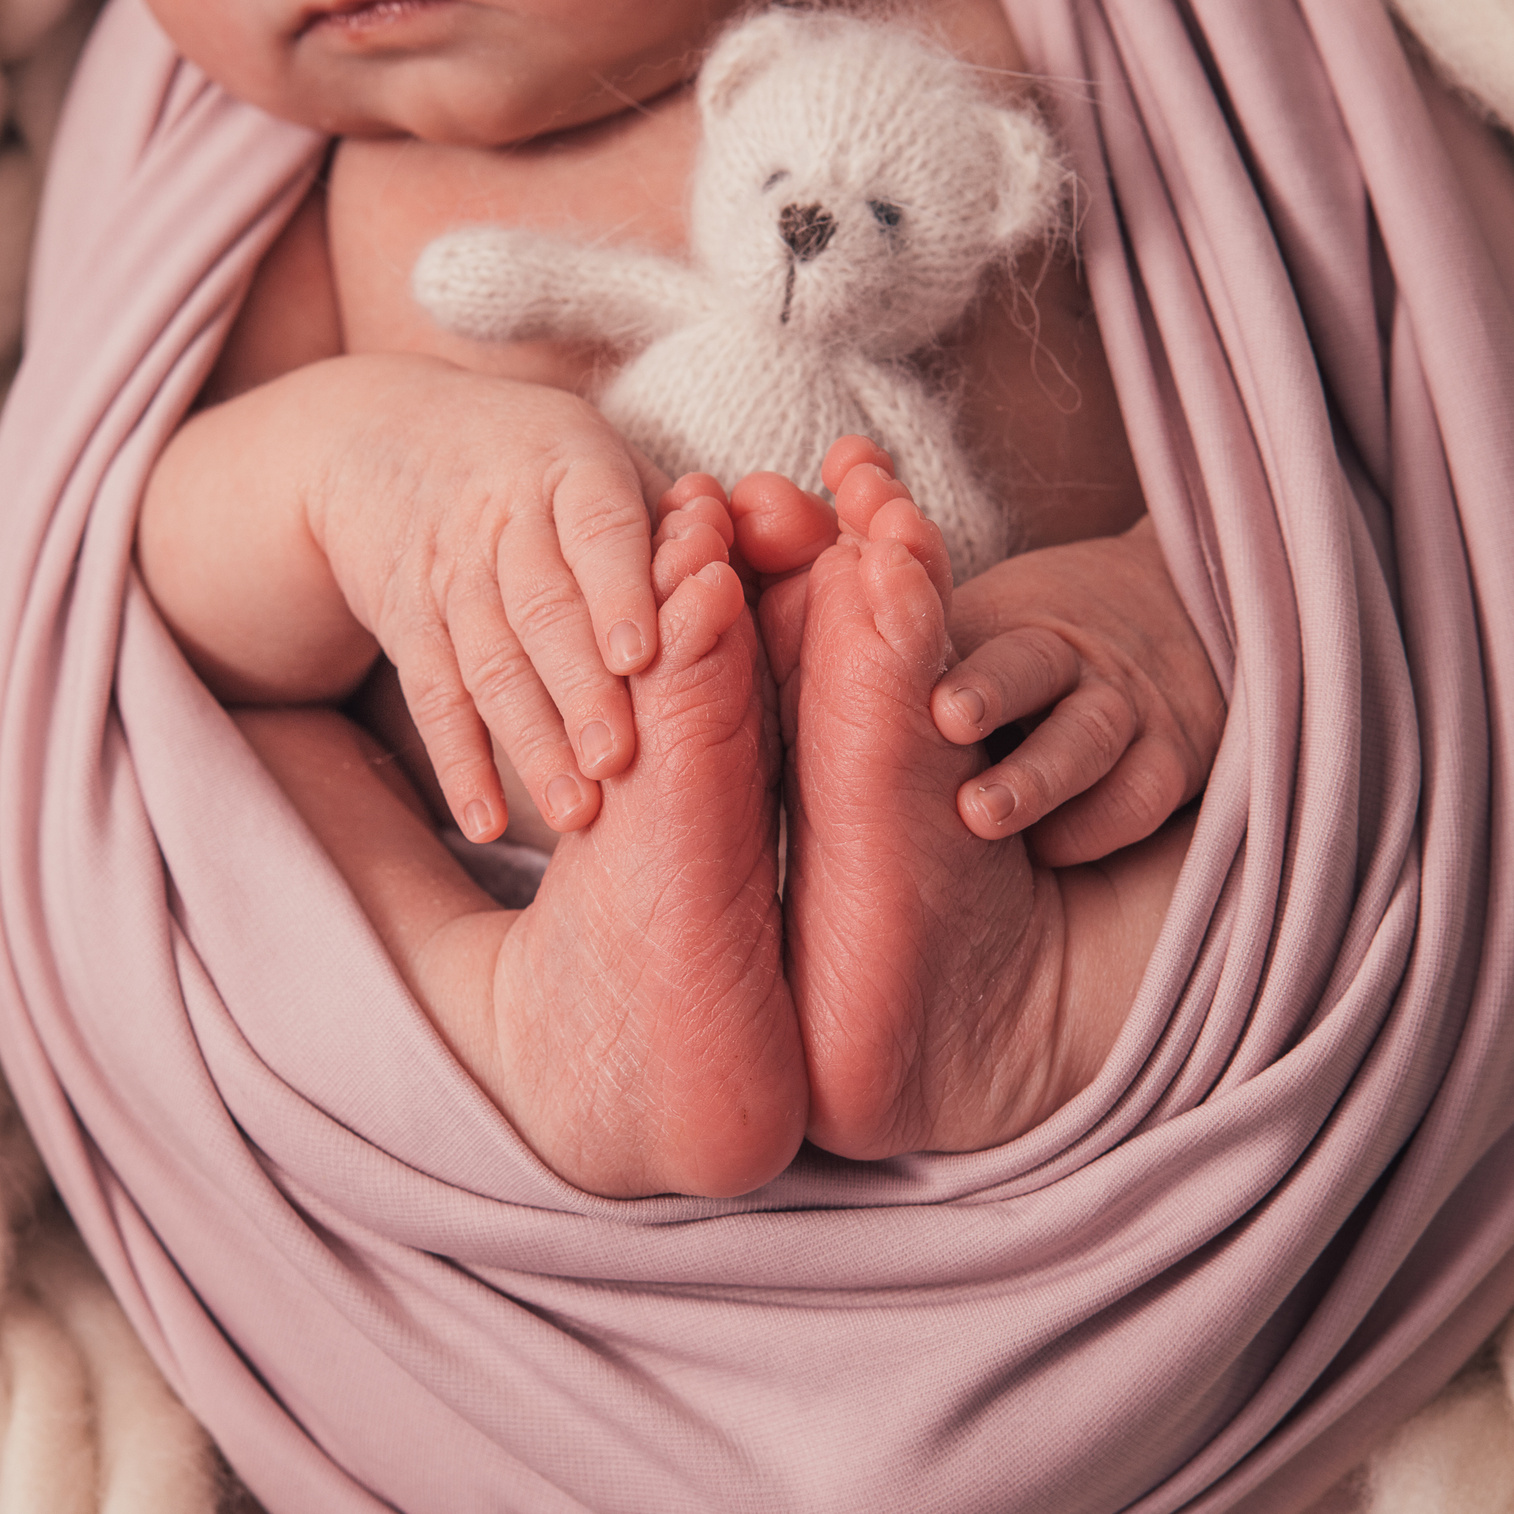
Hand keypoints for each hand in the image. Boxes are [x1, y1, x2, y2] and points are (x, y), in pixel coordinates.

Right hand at [140, 354, 663, 843]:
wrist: (387, 438)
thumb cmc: (547, 469)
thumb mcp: (610, 462)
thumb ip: (680, 524)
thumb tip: (741, 585)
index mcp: (574, 467)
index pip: (600, 531)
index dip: (619, 592)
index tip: (641, 659)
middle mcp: (504, 515)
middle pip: (542, 609)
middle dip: (579, 688)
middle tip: (616, 761)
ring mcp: (448, 571)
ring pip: (490, 662)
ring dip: (530, 741)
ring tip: (572, 811)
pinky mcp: (407, 622)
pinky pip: (433, 697)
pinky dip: (458, 763)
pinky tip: (484, 821)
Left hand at [933, 516, 1224, 864]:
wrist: (1181, 609)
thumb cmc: (1033, 640)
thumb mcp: (973, 614)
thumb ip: (902, 616)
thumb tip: (804, 514)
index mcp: (994, 618)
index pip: (955, 622)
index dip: (933, 636)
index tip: (901, 663)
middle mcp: (1059, 654)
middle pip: (1025, 661)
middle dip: (988, 688)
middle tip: (946, 717)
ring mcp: (1122, 705)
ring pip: (1083, 739)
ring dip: (1035, 775)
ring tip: (981, 812)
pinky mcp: (1172, 756)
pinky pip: (1135, 796)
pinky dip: (1093, 825)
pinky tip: (1049, 848)